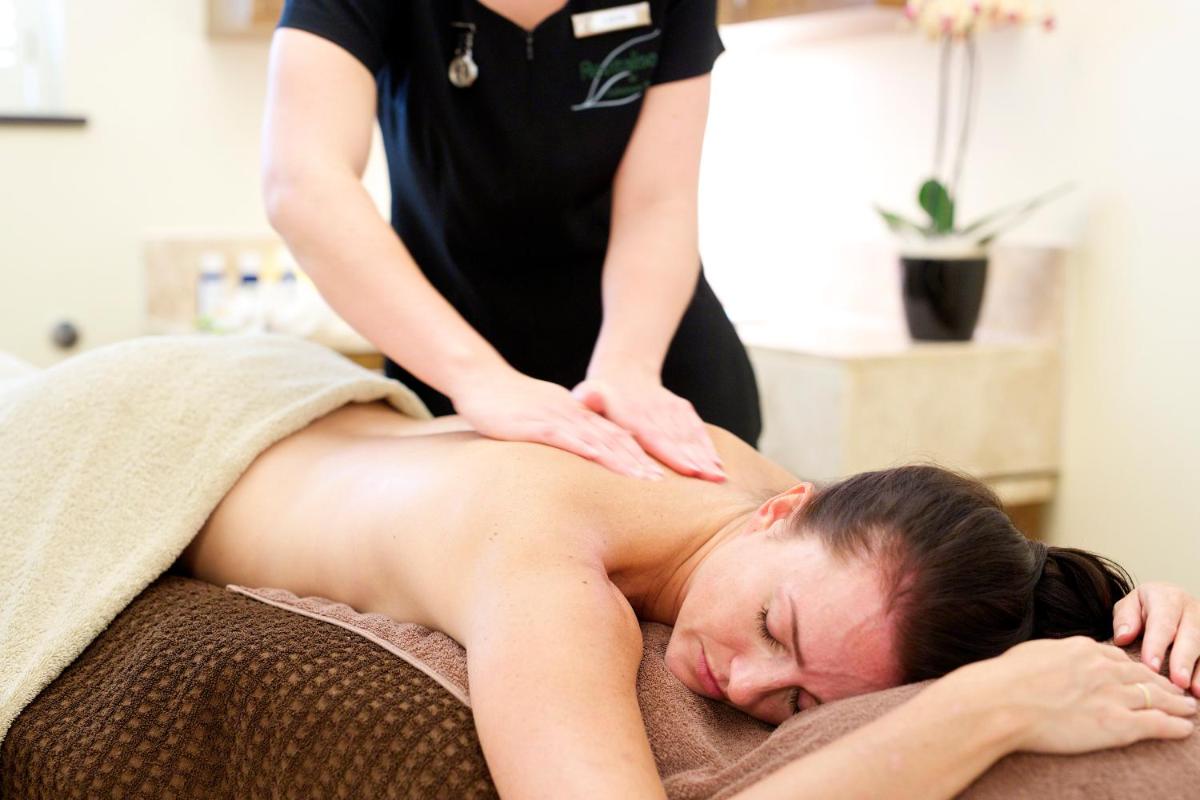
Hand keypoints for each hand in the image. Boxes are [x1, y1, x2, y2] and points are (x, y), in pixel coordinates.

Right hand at [451, 366, 664, 479]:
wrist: (480, 380)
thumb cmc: (508, 403)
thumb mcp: (543, 418)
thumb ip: (564, 432)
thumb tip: (583, 452)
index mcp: (577, 413)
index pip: (614, 434)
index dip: (638, 454)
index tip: (659, 473)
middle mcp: (572, 414)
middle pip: (613, 438)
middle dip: (639, 461)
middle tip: (661, 482)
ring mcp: (555, 417)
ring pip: (595, 438)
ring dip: (621, 458)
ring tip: (642, 477)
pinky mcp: (534, 424)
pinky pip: (563, 436)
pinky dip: (584, 446)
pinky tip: (599, 458)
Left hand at [572, 369, 724, 482]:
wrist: (625, 372)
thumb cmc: (600, 396)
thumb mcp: (589, 394)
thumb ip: (588, 399)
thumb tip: (584, 398)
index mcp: (632, 412)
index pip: (655, 436)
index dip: (673, 454)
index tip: (688, 470)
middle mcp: (656, 410)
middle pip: (679, 439)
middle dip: (697, 460)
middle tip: (712, 480)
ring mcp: (672, 409)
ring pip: (691, 436)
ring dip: (706, 456)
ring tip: (719, 477)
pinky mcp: (682, 409)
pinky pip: (697, 430)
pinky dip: (708, 447)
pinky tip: (718, 465)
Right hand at [957, 637, 1194, 755]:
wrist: (1003, 702)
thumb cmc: (1007, 679)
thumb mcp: (1034, 654)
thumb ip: (1055, 655)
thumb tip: (1055, 660)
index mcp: (1083, 649)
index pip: (1118, 657)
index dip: (1134, 668)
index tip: (1142, 673)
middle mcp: (1104, 669)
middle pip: (1143, 675)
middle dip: (1163, 683)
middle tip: (1177, 690)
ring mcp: (1113, 696)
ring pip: (1157, 697)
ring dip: (1177, 704)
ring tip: (1188, 708)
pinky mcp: (1117, 724)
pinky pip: (1157, 724)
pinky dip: (1175, 726)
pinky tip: (1185, 729)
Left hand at [1113, 582, 1199, 693]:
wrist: (1169, 601)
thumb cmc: (1144, 609)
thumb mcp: (1129, 606)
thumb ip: (1125, 619)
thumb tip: (1122, 638)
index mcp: (1167, 598)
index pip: (1162, 622)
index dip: (1156, 645)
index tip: (1150, 666)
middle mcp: (1192, 609)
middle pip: (1191, 635)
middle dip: (1184, 660)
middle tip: (1177, 682)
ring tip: (1195, 692)